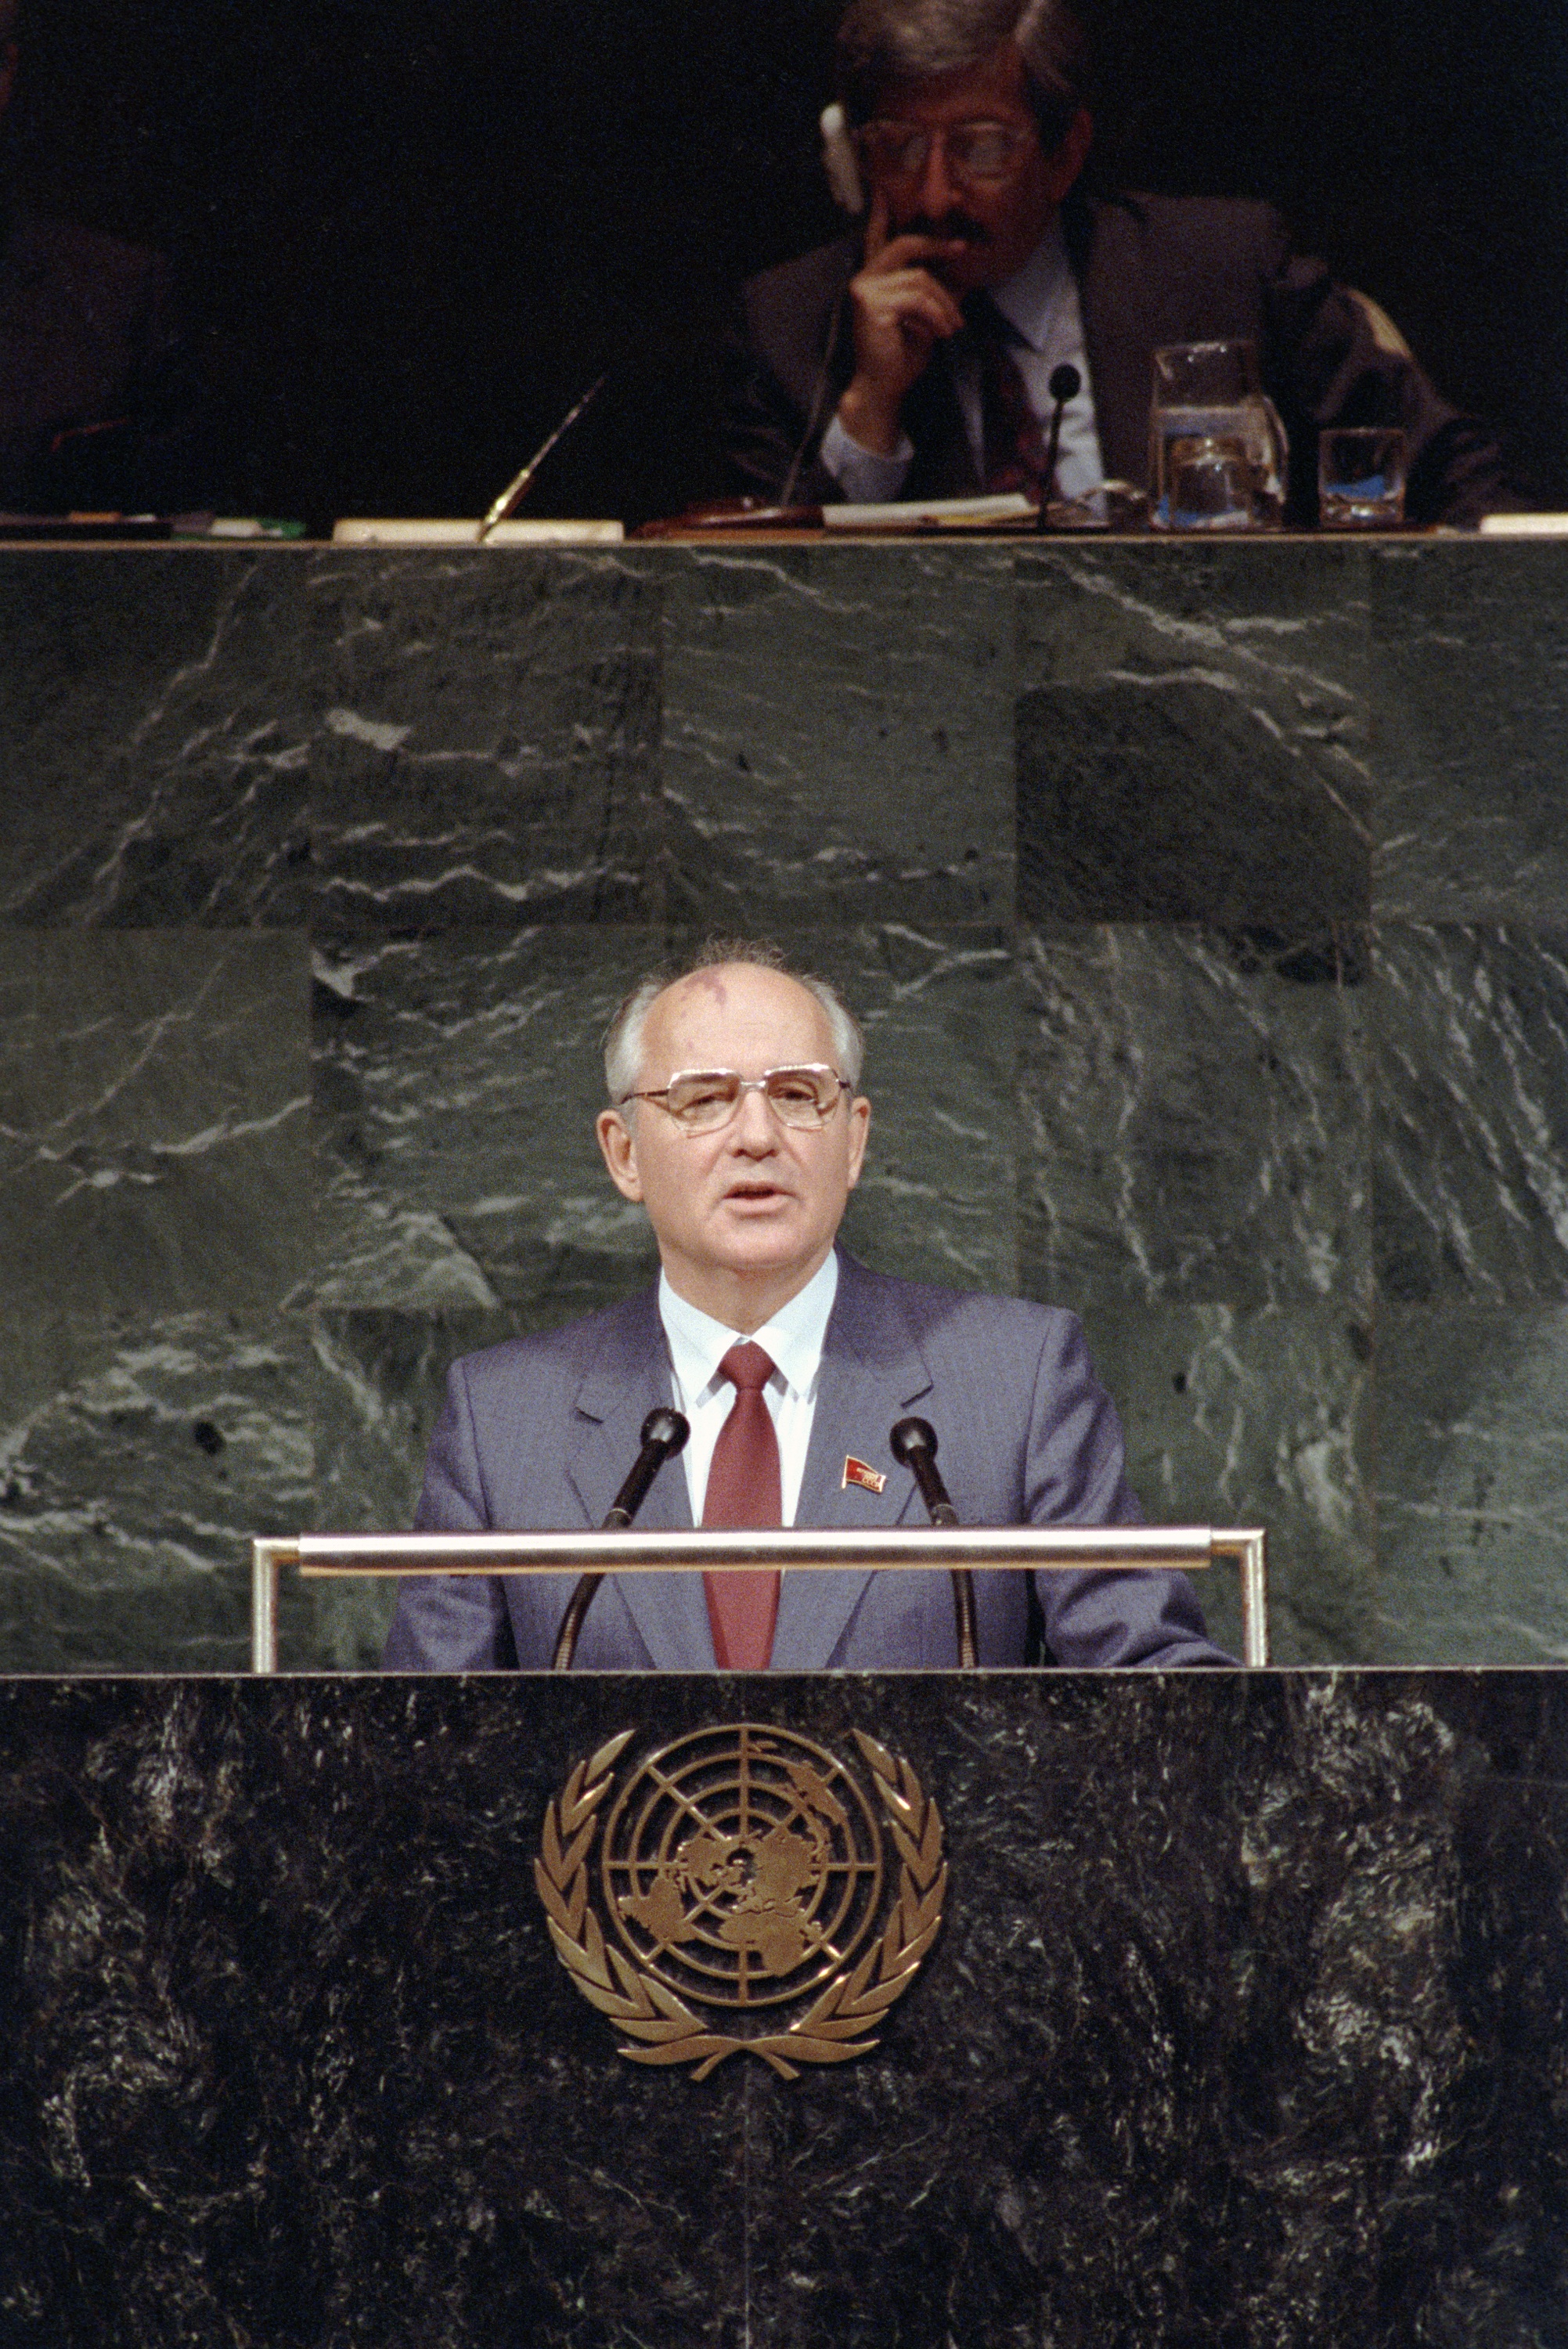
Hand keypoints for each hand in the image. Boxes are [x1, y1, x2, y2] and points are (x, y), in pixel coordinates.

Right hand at [835, 190, 967, 454]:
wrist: (884, 387)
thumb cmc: (901, 356)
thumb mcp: (925, 318)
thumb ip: (935, 292)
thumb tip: (961, 271)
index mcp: (874, 279)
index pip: (877, 238)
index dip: (882, 213)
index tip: (884, 188)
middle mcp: (864, 278)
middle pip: (905, 245)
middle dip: (937, 246)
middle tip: (962, 250)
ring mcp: (865, 289)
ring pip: (919, 278)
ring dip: (944, 303)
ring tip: (953, 327)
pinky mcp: (872, 304)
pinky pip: (916, 298)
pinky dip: (935, 315)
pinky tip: (940, 333)